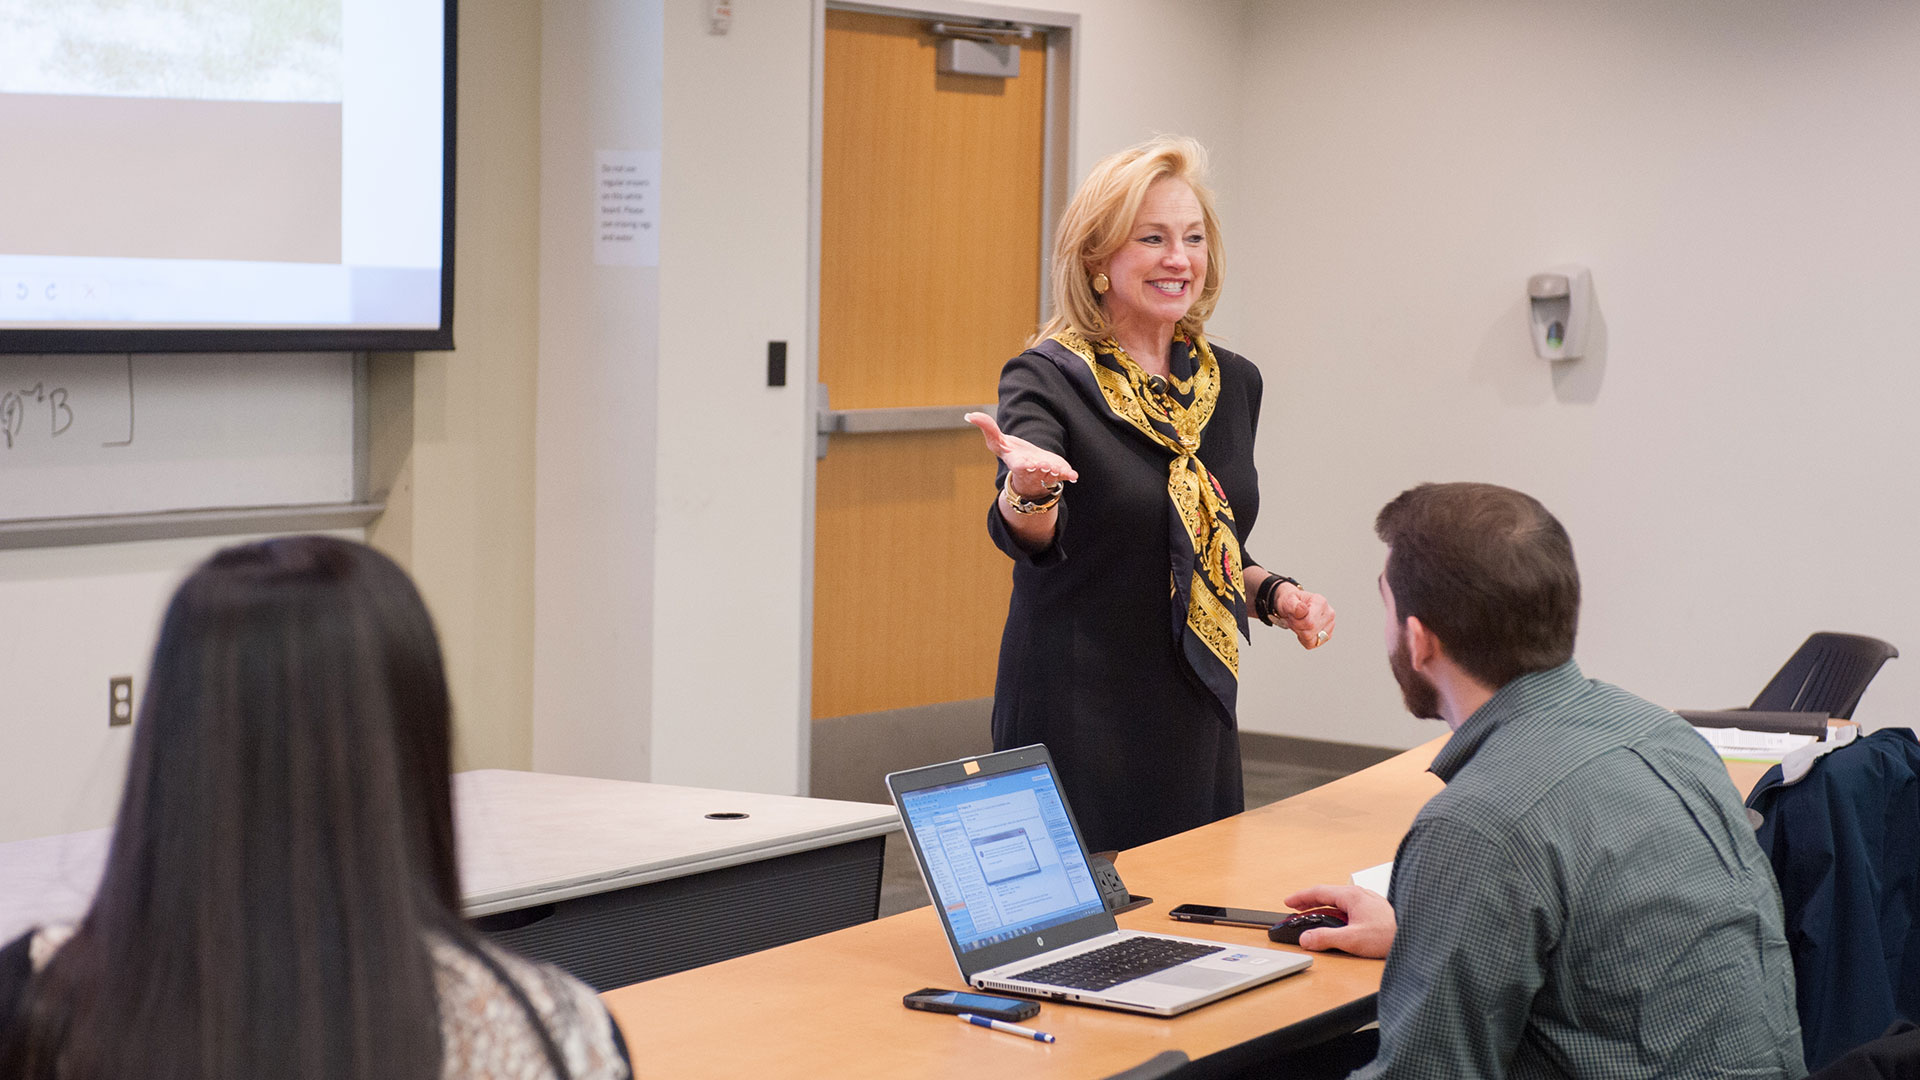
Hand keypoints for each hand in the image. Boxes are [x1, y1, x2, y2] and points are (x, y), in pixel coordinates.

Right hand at [965, 412, 1078, 497]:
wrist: (1029, 471)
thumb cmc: (1012, 455)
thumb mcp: (998, 443)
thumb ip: (987, 428)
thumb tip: (969, 414)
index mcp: (1018, 463)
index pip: (1019, 465)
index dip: (1023, 465)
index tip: (1027, 463)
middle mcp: (1032, 470)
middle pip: (1036, 471)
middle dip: (1041, 468)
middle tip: (1046, 465)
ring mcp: (1045, 472)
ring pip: (1051, 474)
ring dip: (1055, 472)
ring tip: (1059, 469)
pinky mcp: (1058, 471)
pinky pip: (1064, 475)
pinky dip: (1069, 475)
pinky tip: (1073, 475)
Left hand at [1271, 584, 1335, 649]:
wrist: (1293, 606)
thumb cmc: (1291, 602)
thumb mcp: (1288, 600)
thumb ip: (1293, 605)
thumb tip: (1303, 610)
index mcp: (1321, 602)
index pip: (1309, 623)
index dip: (1296, 622)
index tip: (1292, 615)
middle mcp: (1329, 613)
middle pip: (1310, 632)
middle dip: (1297, 628)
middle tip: (1293, 619)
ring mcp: (1330, 625)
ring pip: (1312, 640)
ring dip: (1300, 633)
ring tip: (1298, 623)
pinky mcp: (1327, 635)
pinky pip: (1313, 644)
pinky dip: (1304, 639)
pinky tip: (1303, 630)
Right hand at [1279, 884, 1394, 957]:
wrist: (1417, 935)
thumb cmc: (1390, 935)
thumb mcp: (1353, 939)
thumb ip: (1326, 938)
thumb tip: (1307, 938)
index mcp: (1352, 896)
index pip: (1319, 891)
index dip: (1301, 897)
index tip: (1288, 902)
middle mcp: (1360, 895)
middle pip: (1328, 895)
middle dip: (1310, 902)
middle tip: (1296, 909)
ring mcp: (1368, 903)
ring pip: (1339, 902)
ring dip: (1323, 909)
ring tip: (1313, 917)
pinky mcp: (1374, 912)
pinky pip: (1349, 908)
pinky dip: (1336, 913)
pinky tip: (1338, 924)